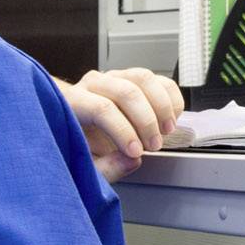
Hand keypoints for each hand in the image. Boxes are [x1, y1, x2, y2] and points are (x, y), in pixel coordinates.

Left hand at [59, 68, 187, 176]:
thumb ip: (106, 168)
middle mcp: (93, 83)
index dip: (123, 132)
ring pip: (145, 79)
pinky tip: (170, 119)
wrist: (80, 128)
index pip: (102, 109)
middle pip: (127, 92)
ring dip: (162, 107)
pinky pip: (159, 81)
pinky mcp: (135, 78)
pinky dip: (171, 100)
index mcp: (73, 101)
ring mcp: (116, 76)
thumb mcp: (85, 166)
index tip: (136, 153)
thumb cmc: (79, 145)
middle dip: (146, 122)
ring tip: (166, 131)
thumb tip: (132, 160)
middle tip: (154, 146)